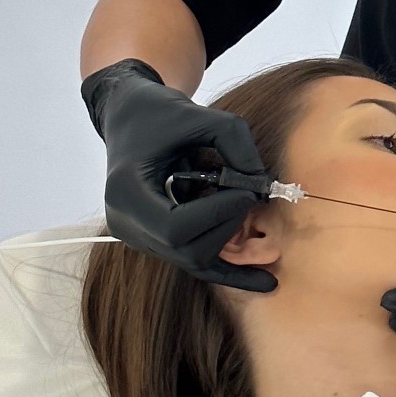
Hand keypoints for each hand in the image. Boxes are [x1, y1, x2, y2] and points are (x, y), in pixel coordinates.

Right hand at [83, 57, 276, 292]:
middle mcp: (128, 226)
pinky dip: (232, 274)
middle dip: (229, 223)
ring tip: (244, 200)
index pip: (175, 228)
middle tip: (251, 191)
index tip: (247, 189)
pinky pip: (196, 265)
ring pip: (194, 259)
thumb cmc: (160, 113)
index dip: (219, 213)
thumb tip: (263, 182)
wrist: (131, 117)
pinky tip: (268, 283)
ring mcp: (141, 239)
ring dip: (230, 234)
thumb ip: (235, 143)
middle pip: (187, 249)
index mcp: (127, 194)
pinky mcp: (159, 242)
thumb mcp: (198, 115)